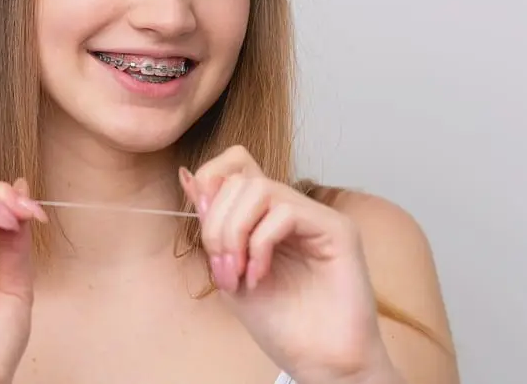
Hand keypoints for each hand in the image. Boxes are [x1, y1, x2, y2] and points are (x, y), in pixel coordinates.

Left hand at [179, 146, 396, 383]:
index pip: (236, 164)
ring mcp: (316, 216)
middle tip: (222, 268)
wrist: (318, 362)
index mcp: (266, 216)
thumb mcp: (228, 270)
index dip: (210, 181)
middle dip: (217, 223)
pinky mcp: (338, 229)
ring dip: (235, 232)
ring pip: (259, 188)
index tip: (202, 226)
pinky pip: (285, 212)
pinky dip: (260, 244)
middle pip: (241, 178)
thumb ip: (212, 227)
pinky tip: (259, 276)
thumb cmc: (279, 323)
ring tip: (238, 273)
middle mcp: (294, 208)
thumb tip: (188, 176)